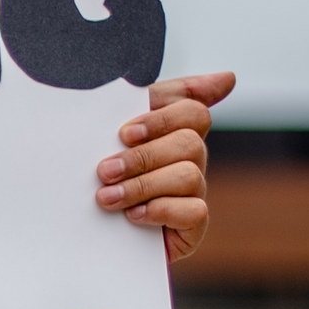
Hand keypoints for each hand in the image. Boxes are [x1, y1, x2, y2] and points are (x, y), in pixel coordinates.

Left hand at [97, 70, 234, 264]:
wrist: (80, 231)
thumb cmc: (100, 172)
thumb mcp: (114, 130)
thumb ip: (154, 98)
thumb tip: (228, 77)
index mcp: (173, 130)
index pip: (192, 109)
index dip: (161, 118)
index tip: (125, 133)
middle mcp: (189, 158)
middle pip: (189, 142)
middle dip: (142, 156)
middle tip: (104, 170)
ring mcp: (193, 191)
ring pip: (188, 175)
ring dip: (142, 185)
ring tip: (106, 198)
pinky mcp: (193, 224)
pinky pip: (194, 211)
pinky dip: (160, 211)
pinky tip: (132, 216)